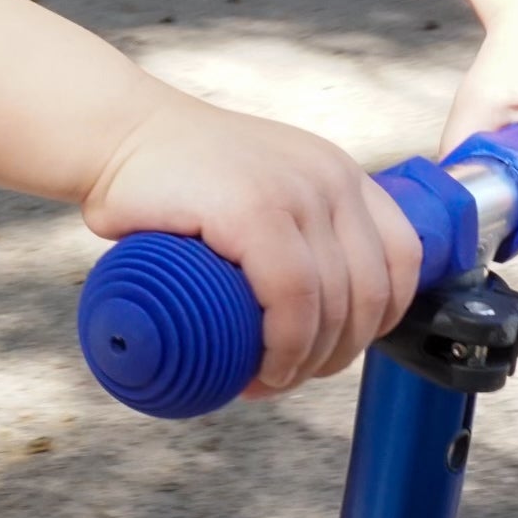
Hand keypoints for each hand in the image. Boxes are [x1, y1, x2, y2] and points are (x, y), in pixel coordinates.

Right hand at [83, 93, 421, 393]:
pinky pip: (293, 296)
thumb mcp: (255, 189)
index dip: (384, 318)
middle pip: (370, 291)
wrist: (115, 135)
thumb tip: (310, 304)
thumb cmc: (171, 177)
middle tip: (286, 378)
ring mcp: (295, 190)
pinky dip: (286, 345)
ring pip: (334, 302)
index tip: (339, 349)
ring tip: (267, 382)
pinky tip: (264, 369)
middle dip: (337, 354)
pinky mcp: (254, 208)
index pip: (402, 256)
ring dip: (308, 362)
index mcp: (339, 175)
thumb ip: (289, 225)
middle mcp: (330, 178)